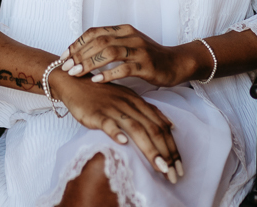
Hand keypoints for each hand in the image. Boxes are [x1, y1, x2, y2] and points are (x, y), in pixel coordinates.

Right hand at [49, 69, 182, 183]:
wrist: (76, 82)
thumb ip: (148, 111)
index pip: (161, 126)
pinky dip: (116, 132)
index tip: (180, 167)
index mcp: (139, 103)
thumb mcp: (129, 99)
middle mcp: (129, 106)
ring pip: (136, 129)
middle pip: (153, 129)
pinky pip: (107, 122)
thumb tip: (169, 125)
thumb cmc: (103, 94)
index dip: (172, 147)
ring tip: (160, 167)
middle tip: (175, 174)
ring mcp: (113, 109)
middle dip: (166, 153)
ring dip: (150, 149)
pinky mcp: (96, 113)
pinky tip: (123, 143)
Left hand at [61, 24, 194, 87]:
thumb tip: (82, 52)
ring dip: (90, 63)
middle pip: (99, 41)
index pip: (94, 32)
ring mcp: (139, 50)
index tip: (64, 56)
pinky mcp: (146, 65)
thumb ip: (109, 45)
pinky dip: (108, 74)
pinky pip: (123, 69)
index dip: (77, 43)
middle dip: (79, 54)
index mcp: (123, 30)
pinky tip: (96, 81)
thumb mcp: (128, 45)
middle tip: (66, 67)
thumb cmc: (148, 57)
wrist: (175, 63)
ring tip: (76, 73)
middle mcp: (130, 36)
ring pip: (109, 53)